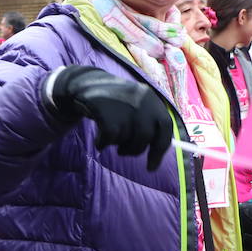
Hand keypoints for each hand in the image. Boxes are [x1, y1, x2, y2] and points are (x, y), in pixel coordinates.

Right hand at [44, 65, 172, 168]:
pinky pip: (110, 140)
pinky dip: (102, 143)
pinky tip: (99, 139)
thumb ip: (148, 122)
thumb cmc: (113, 101)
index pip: (166, 126)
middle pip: (146, 138)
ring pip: (128, 141)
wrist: (86, 84)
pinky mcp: (108, 115)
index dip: (160, 149)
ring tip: (110, 137)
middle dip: (135, 150)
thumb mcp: (135, 104)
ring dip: (118, 145)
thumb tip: (157, 155)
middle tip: (123, 152)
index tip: (151, 166)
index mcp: (151, 99)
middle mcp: (142, 102)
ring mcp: (125, 108)